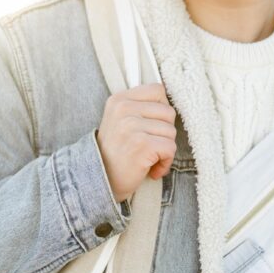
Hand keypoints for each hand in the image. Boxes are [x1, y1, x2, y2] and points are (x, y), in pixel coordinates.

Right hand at [95, 82, 176, 202]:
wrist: (102, 181)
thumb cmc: (116, 154)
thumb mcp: (120, 121)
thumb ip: (140, 108)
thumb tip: (167, 102)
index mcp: (119, 100)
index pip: (157, 91)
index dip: (161, 111)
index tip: (151, 127)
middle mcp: (124, 109)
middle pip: (168, 112)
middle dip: (165, 133)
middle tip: (150, 147)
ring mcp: (131, 126)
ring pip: (171, 131)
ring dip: (165, 150)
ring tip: (149, 158)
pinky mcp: (141, 145)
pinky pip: (170, 148)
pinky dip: (165, 163)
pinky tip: (152, 169)